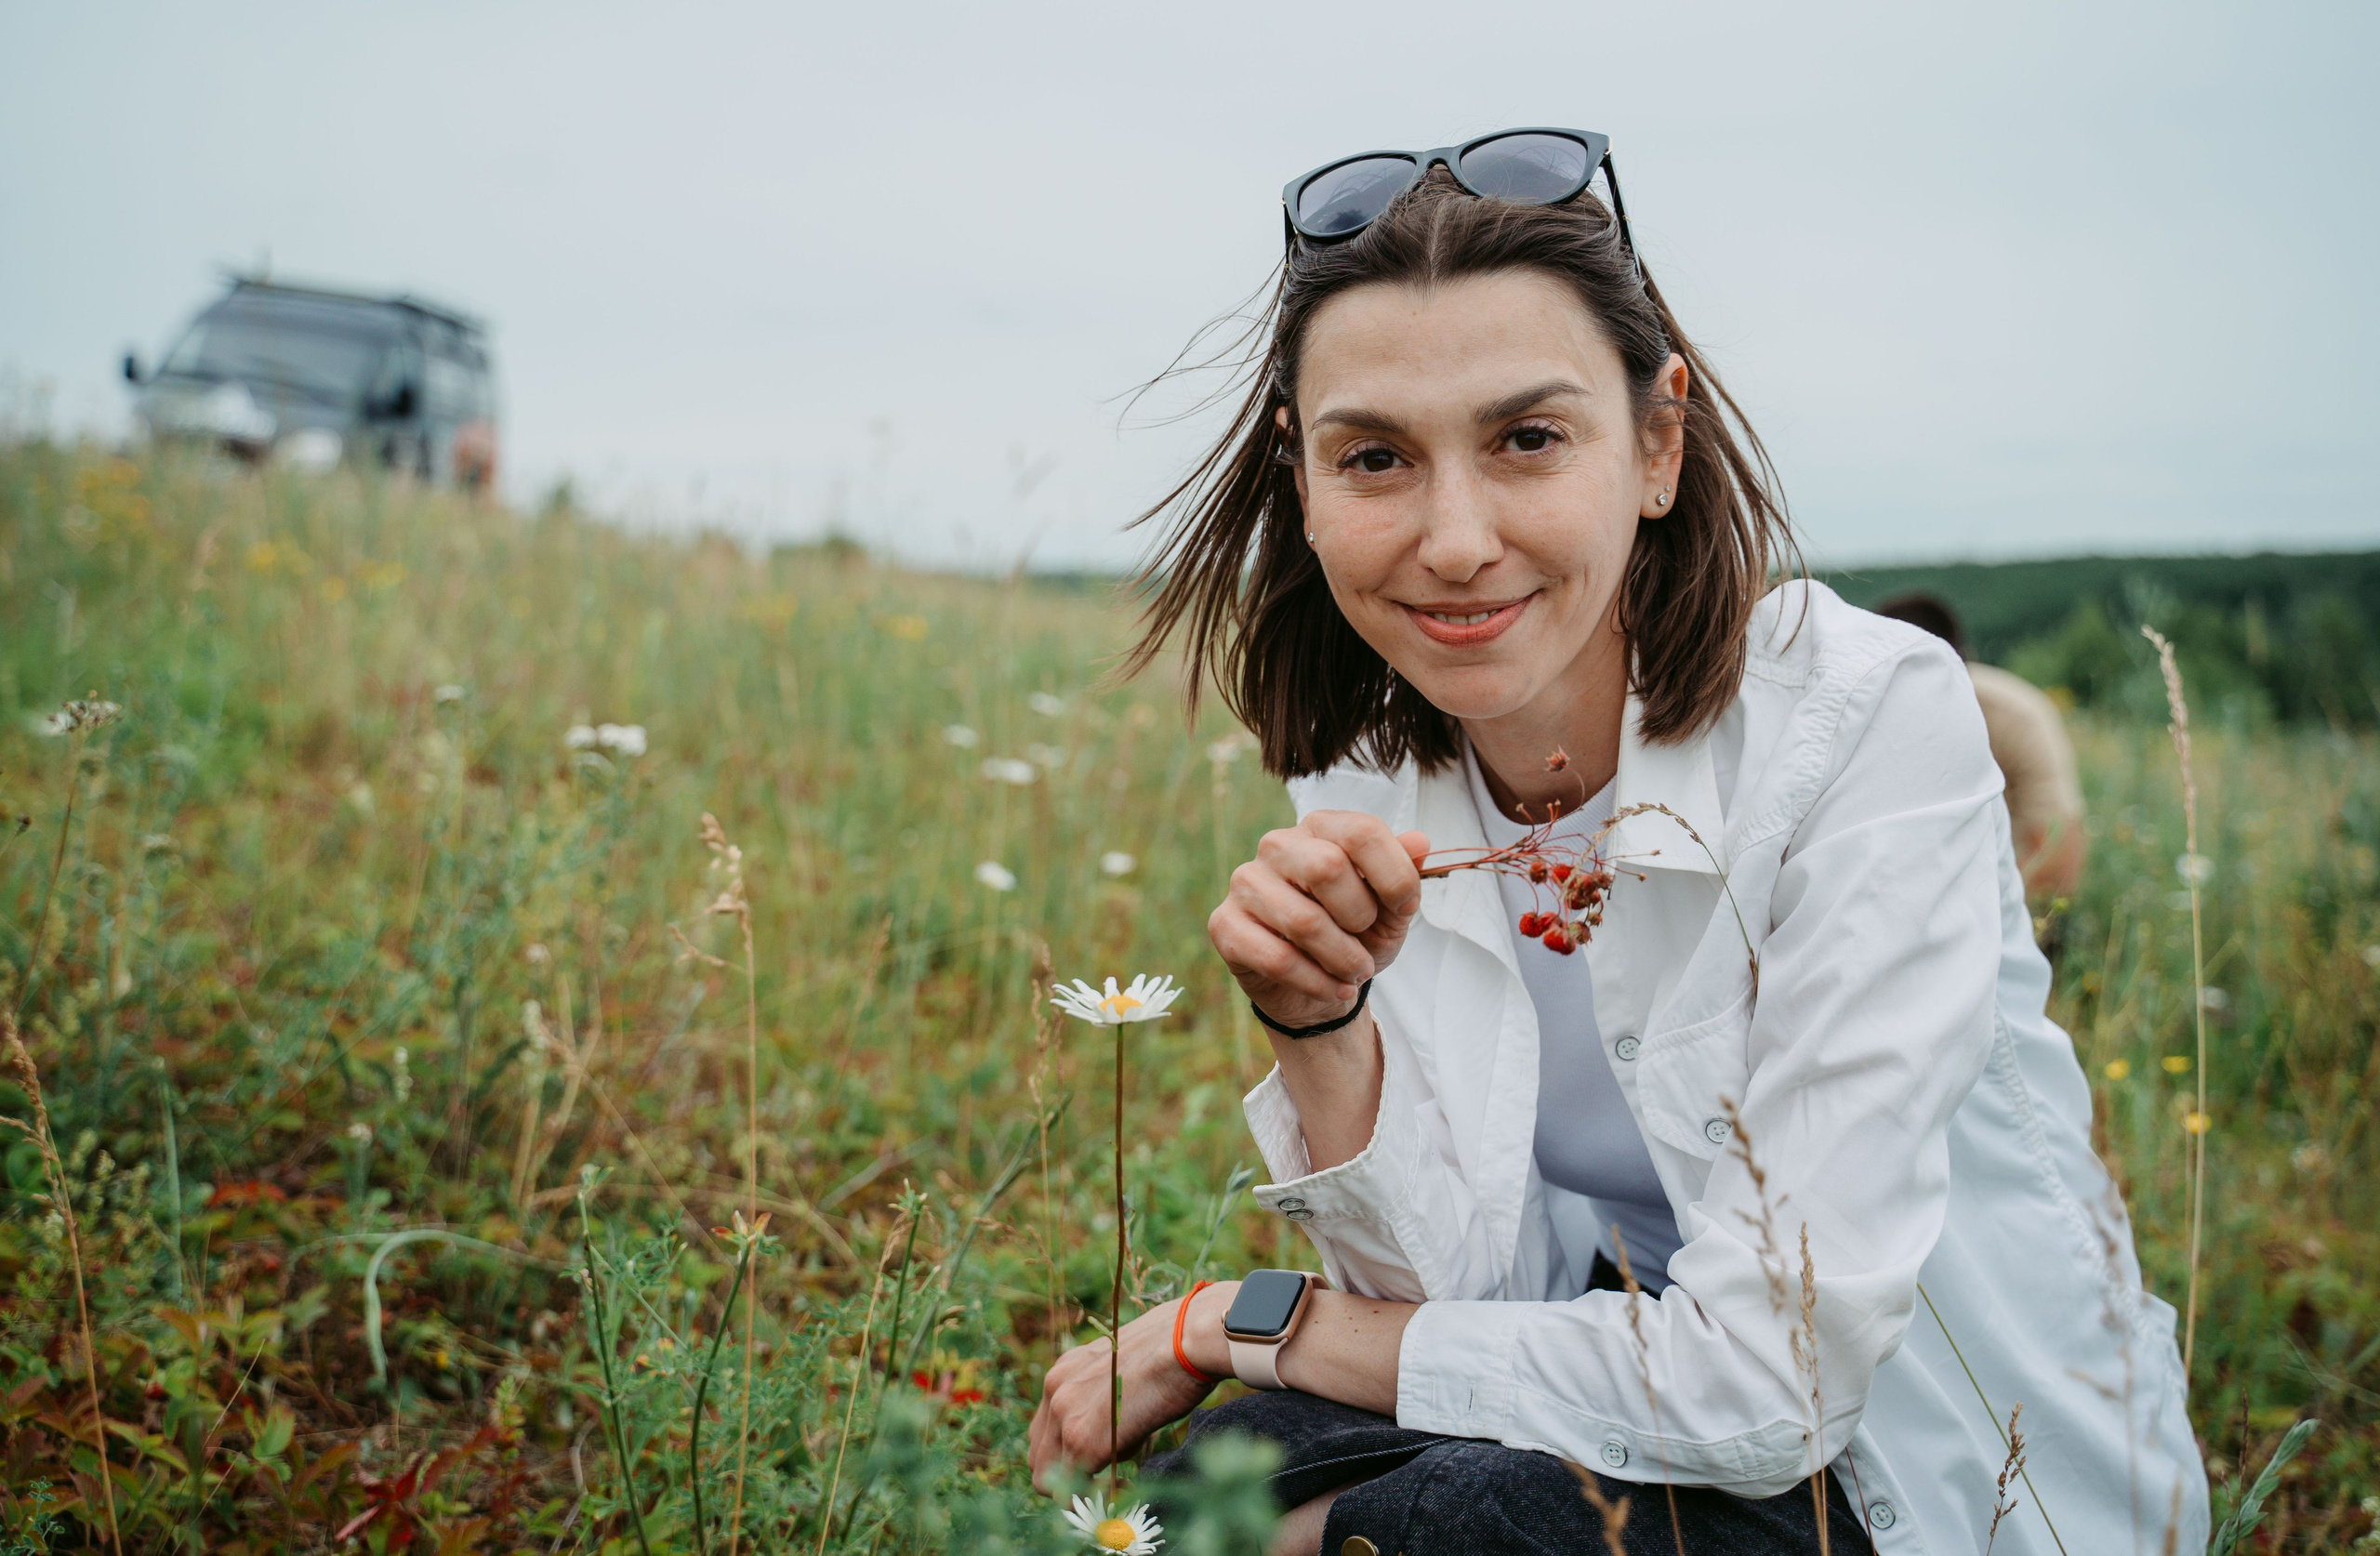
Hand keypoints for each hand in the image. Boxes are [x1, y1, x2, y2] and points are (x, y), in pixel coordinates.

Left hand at [1028, 1284, 1233, 1491]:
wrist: (1185, 1342)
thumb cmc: (1173, 1351)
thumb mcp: (1124, 1370)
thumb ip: (1106, 1401)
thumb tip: (1115, 1440)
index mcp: (1065, 1371)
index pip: (1046, 1428)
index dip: (1067, 1454)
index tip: (1098, 1464)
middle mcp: (1055, 1389)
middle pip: (1037, 1456)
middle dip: (1066, 1477)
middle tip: (1102, 1482)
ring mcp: (1064, 1416)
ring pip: (1046, 1478)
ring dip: (1076, 1490)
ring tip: (1113, 1487)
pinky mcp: (1081, 1441)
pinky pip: (1069, 1491)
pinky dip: (1090, 1500)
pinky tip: (1123, 1489)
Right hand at [1209, 811, 1429, 1028]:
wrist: (1321, 985)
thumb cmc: (1356, 935)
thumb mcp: (1391, 908)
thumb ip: (1405, 874)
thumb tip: (1420, 842)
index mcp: (1321, 827)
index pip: (1362, 832)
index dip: (1395, 876)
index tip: (1404, 908)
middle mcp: (1277, 845)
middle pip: (1326, 868)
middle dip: (1360, 917)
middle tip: (1367, 942)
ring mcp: (1245, 882)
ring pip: (1303, 921)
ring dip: (1343, 959)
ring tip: (1355, 973)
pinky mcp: (1225, 924)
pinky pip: (1276, 958)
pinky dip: (1316, 982)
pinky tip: (1333, 987)